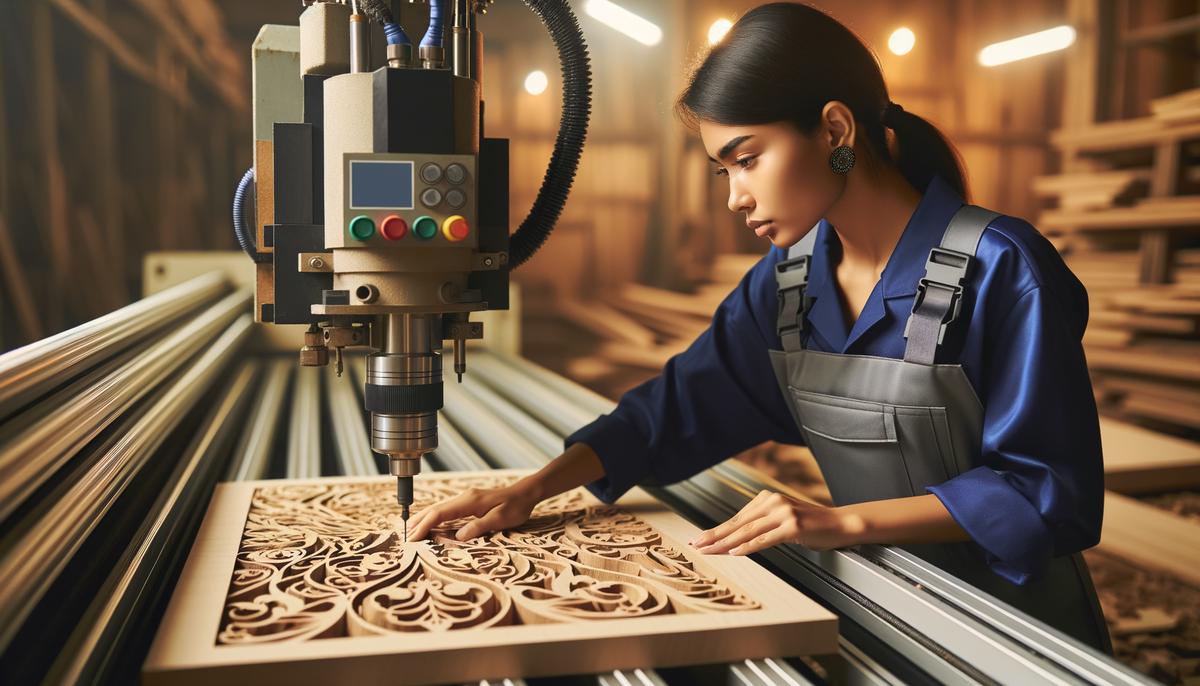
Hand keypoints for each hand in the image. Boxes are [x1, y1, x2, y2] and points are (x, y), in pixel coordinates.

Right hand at [405, 477, 543, 542]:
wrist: (526, 493)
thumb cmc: (516, 506)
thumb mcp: (501, 519)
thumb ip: (479, 527)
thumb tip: (458, 537)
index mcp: (469, 501)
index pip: (439, 514)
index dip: (424, 526)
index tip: (412, 538)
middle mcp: (464, 498)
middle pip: (434, 509)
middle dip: (418, 522)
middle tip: (404, 537)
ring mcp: (465, 499)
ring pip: (439, 509)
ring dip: (424, 520)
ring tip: (410, 531)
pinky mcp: (469, 502)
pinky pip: (447, 510)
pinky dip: (434, 518)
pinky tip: (430, 524)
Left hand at [689, 489, 857, 555]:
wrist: (840, 523)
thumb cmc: (812, 526)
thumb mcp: (783, 521)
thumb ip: (762, 526)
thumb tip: (735, 540)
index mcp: (767, 499)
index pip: (736, 519)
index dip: (717, 530)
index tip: (700, 539)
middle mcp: (772, 502)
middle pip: (737, 524)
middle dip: (714, 536)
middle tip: (696, 545)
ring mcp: (783, 513)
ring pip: (747, 532)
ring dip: (725, 543)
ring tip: (710, 551)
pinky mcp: (793, 525)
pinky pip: (765, 539)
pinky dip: (748, 546)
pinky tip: (735, 552)